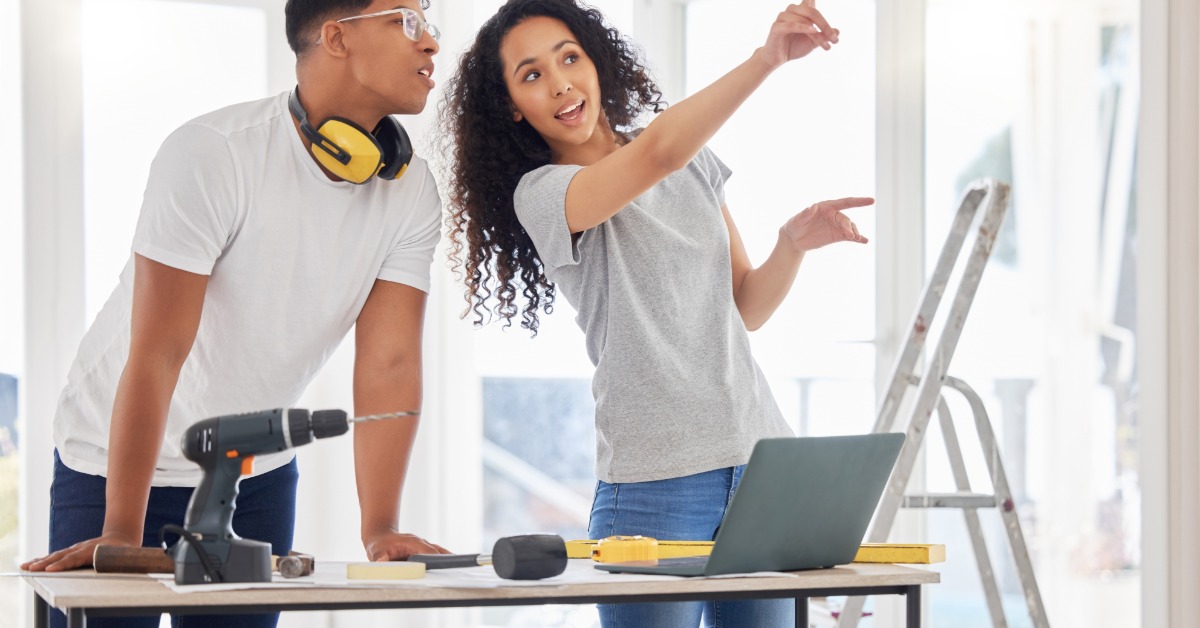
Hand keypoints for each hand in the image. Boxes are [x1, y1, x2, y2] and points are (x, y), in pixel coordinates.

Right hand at [20, 531, 141, 571]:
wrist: (122, 536)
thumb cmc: (123, 550)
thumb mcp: (123, 555)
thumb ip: (115, 561)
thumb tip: (111, 565)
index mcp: (93, 550)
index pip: (75, 558)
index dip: (63, 564)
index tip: (50, 570)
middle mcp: (81, 548)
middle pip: (61, 556)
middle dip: (45, 563)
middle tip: (31, 569)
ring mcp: (75, 549)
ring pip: (56, 555)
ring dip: (40, 562)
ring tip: (25, 567)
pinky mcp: (72, 551)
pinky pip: (56, 556)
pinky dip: (43, 560)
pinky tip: (32, 564)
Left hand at [363, 531, 450, 560]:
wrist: (379, 535)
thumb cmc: (378, 543)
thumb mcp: (375, 550)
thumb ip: (379, 557)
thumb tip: (381, 562)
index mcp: (413, 543)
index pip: (428, 551)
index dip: (437, 558)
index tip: (446, 565)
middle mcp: (420, 543)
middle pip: (438, 551)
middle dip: (448, 558)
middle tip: (458, 568)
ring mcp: (422, 546)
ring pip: (439, 552)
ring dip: (448, 558)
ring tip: (459, 568)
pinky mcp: (422, 551)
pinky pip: (436, 555)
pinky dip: (443, 559)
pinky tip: (449, 567)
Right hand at [758, 0, 839, 69]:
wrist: (777, 59)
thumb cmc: (794, 47)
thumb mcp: (813, 42)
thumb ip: (823, 36)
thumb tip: (838, 31)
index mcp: (801, 11)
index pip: (809, 0)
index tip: (818, 4)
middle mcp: (792, 11)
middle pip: (811, 11)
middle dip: (825, 25)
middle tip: (834, 39)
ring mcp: (783, 18)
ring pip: (804, 20)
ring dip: (816, 33)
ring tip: (824, 44)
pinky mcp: (776, 27)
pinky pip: (791, 24)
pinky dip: (802, 27)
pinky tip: (812, 31)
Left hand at [781, 196, 874, 251]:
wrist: (794, 239)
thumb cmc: (794, 225)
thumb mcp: (797, 220)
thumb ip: (805, 214)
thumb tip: (812, 206)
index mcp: (826, 207)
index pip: (845, 202)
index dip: (858, 201)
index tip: (871, 201)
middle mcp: (834, 215)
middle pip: (846, 219)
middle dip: (849, 227)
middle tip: (849, 235)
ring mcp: (837, 226)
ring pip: (850, 228)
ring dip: (854, 232)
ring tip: (856, 238)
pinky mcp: (837, 236)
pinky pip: (850, 237)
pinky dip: (858, 239)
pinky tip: (864, 241)